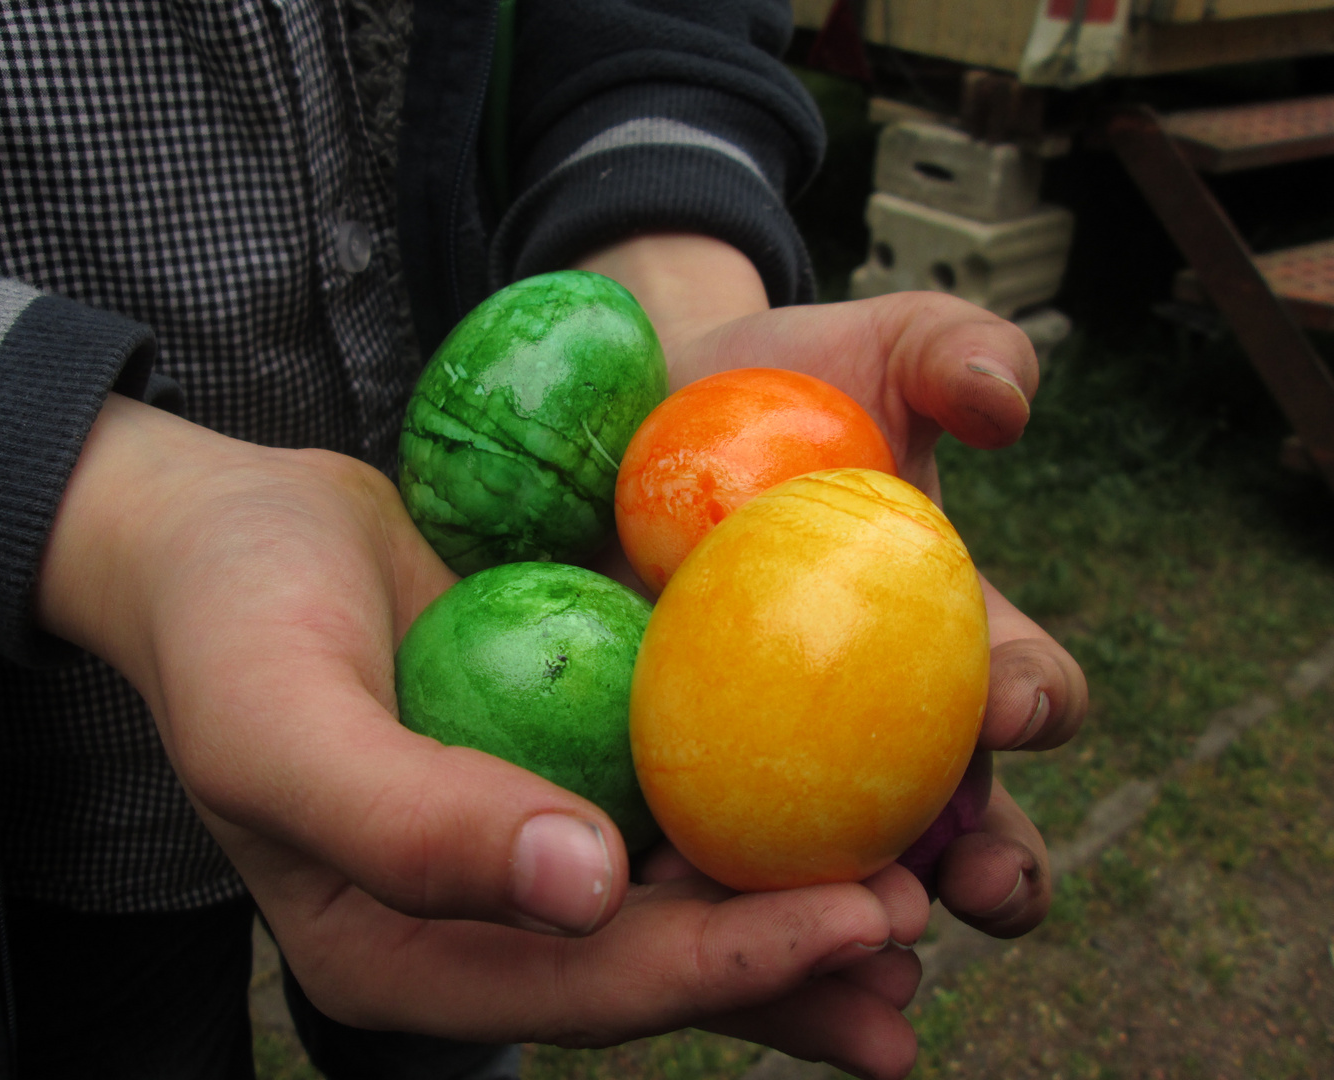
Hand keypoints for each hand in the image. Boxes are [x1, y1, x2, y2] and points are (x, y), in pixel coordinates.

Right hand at [36, 393, 931, 1078]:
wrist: (227, 534)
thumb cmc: (230, 627)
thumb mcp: (279, 723)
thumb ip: (407, 822)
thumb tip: (583, 890)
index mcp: (404, 950)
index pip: (584, 984)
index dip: (724, 966)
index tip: (852, 921)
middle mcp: (480, 918)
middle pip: (655, 964)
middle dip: (790, 958)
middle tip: (915, 925)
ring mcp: (524, 841)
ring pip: (678, 898)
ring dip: (796, 909)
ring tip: (924, 903)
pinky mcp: (556, 763)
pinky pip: (668, 805)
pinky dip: (754, 813)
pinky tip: (847, 803)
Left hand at [575, 234, 1088, 939]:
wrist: (644, 412)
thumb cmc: (781, 386)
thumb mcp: (875, 347)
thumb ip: (958, 351)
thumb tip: (1004, 405)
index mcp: (951, 641)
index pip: (1026, 690)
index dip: (1037, 706)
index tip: (1008, 706)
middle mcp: (879, 725)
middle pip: (956, 824)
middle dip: (983, 872)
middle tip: (955, 883)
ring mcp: (776, 764)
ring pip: (833, 872)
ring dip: (849, 920)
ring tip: (834, 941)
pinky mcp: (675, 777)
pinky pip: (694, 848)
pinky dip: (701, 891)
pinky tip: (667, 897)